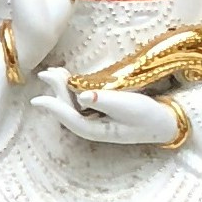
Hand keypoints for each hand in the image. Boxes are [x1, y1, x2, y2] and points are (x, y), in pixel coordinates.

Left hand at [34, 77, 181, 150]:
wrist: (164, 122)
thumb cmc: (148, 116)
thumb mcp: (129, 106)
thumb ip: (105, 100)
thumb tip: (82, 96)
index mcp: (96, 130)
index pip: (69, 118)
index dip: (52, 108)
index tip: (36, 99)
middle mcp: (92, 126)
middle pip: (67, 108)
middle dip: (56, 90)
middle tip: (47, 72)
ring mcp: (95, 119)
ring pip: (71, 103)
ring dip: (62, 87)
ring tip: (55, 71)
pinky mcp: (100, 111)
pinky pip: (80, 100)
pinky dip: (73, 87)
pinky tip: (68, 77)